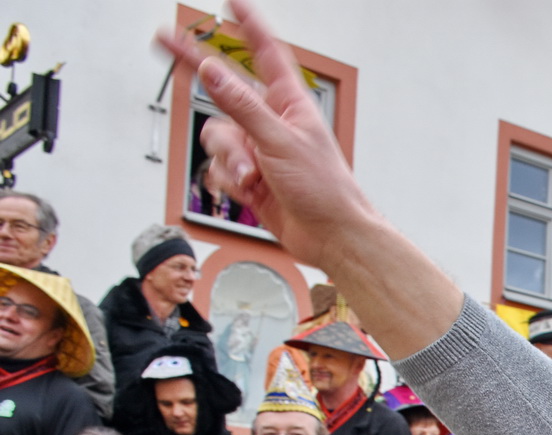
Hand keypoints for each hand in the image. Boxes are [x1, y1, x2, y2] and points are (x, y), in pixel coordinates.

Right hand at [156, 1, 377, 270]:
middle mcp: (271, 122)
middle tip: (162, 40)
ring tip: (252, 177)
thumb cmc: (325, 189)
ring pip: (218, 137)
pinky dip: (230, 180)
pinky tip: (249, 192)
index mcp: (289, 104)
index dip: (248, 25)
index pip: (265, 53)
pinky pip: (221, 168)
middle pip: (223, 92)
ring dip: (229, 160)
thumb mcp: (279, 141)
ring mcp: (259, 149)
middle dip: (197, 74)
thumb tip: (213, 72)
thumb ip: (242, 106)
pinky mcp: (250, 176)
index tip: (231, 2)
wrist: (331, 236)